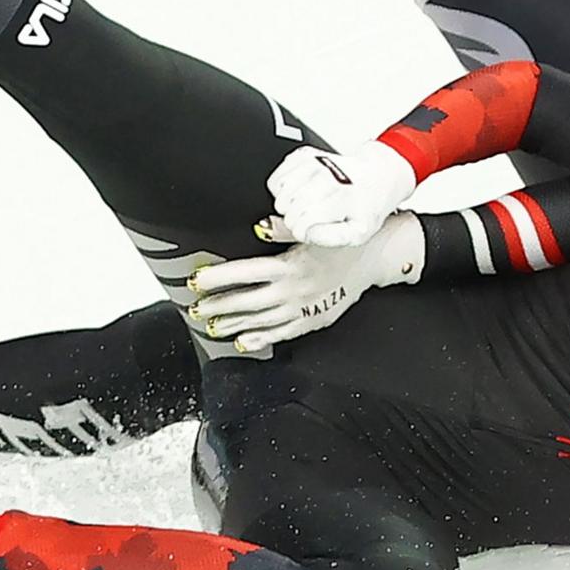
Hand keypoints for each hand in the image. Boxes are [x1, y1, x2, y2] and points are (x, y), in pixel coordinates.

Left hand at [190, 215, 424, 350]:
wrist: (372, 259)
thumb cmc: (340, 242)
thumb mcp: (311, 230)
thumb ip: (281, 230)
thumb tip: (257, 228)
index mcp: (289, 265)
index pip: (244, 273)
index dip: (217, 278)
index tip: (197, 280)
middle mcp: (293, 290)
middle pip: (247, 301)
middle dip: (218, 306)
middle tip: (196, 309)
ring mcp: (302, 309)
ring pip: (261, 321)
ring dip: (234, 325)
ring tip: (212, 326)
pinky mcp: (312, 320)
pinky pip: (282, 334)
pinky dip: (261, 339)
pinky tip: (243, 341)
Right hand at [263, 141, 417, 247]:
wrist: (375, 177)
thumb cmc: (364, 207)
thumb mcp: (358, 231)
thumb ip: (332, 237)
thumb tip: (307, 234)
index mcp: (344, 196)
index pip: (303, 221)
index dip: (301, 232)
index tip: (308, 232)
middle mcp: (329, 175)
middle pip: (290, 206)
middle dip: (293, 219)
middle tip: (306, 220)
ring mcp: (317, 161)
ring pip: (280, 190)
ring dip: (286, 205)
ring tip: (302, 207)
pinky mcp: (305, 154)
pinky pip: (277, 177)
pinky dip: (280, 189)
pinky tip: (297, 192)